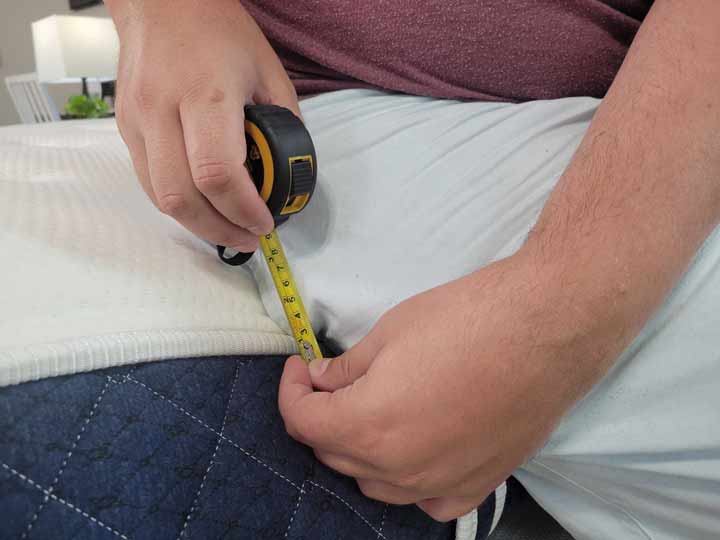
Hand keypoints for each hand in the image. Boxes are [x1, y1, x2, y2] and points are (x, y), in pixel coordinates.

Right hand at [107, 0, 299, 249]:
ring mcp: (137, 121)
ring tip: (229, 229)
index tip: (265, 223)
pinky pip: (148, 181)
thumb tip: (286, 173)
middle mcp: (162, 110)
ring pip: (159, 196)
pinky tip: (203, 205)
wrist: (162, 2)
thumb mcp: (269, 72)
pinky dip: (178, 203)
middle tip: (248, 238)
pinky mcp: (125, 127)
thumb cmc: (219, 31)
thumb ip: (282, 125)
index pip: (217, 174)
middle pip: (181, 196)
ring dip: (197, 224)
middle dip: (219, 230)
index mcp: (206, 94)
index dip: (243, 210)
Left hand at [279, 249, 622, 520]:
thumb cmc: (468, 320)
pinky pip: (427, 499)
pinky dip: (408, 478)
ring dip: (359, 449)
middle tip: (332, 381)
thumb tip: (321, 379)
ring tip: (370, 410)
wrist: (548, 327)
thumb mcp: (391, 331)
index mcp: (369, 426)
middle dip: (323, 416)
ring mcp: (440, 483)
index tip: (299, 366)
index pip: (302, 421)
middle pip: (334, 454)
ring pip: (375, 482)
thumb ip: (348, 367)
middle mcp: (400, 469)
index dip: (290, 390)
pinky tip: (415, 449)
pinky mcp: (478, 484)